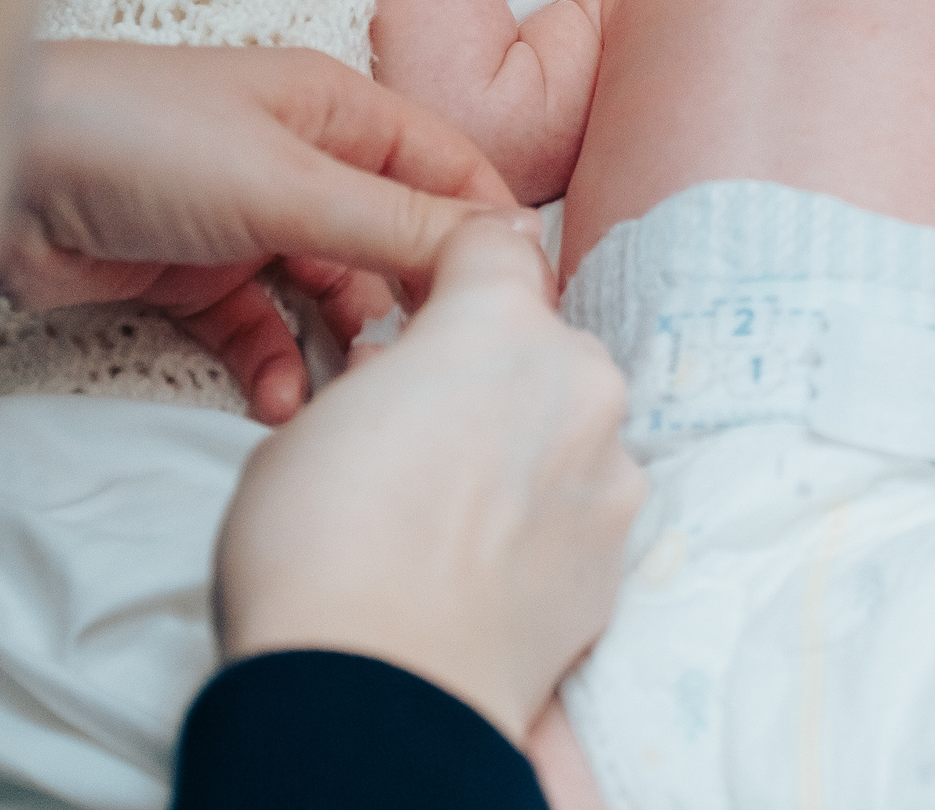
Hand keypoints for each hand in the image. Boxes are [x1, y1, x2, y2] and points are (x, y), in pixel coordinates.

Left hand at [0, 42, 518, 422]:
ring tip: (357, 403)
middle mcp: (303, 161)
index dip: (490, 237)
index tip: (524, 311)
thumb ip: (392, 225)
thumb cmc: (144, 140)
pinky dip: (276, 368)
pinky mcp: (195, 279)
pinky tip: (282, 404)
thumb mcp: (285, 184)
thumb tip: (504, 252)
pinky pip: (261, 332)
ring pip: (329, 297)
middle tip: (438, 375)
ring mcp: (248, 222)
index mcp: (339, 110)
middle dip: (415, 307)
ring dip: (343, 349)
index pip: (449, 173)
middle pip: (392, 243)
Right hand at [211, 213, 645, 742]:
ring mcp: (610, 473)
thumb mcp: (315, 423)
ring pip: (572, 428)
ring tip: (452, 515)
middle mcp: (576, 382)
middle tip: (423, 430)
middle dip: (493, 373)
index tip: (424, 300)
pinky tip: (484, 565)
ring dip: (528, 450)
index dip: (452, 268)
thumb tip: (403, 380)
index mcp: (496, 325)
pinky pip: (584, 509)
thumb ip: (383, 381)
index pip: (495, 242)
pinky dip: (546, 524)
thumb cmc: (318, 547)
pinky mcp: (619, 558)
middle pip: (542, 343)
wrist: (375, 693)